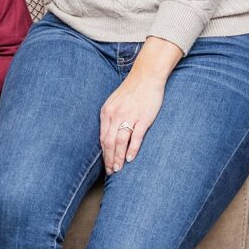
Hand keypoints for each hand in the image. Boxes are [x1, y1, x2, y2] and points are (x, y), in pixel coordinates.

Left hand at [100, 37, 181, 175]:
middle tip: (112, 172)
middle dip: (109, 159)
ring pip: (120, 142)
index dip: (104, 154)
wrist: (146, 77)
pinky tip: (130, 159)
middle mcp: (115, 115)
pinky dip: (132, 149)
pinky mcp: (143, 118)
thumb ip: (110, 118)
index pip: (103, 138)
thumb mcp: (114, 103)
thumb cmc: (131, 91)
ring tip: (119, 169)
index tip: (106, 165)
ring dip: (119, 158)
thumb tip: (108, 137)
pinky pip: (135, 137)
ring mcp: (129, 116)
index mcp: (107, 112)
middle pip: (109, 142)